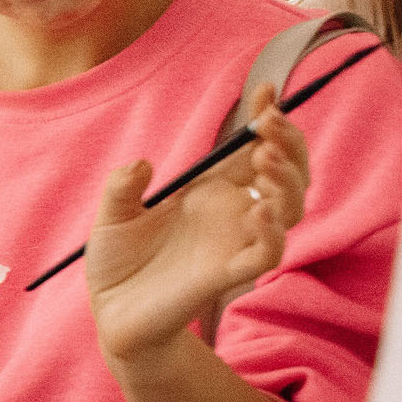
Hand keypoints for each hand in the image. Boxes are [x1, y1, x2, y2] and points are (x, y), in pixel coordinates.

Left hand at [85, 87, 308, 366]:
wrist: (113, 311)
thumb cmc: (118, 261)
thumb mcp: (111, 215)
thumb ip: (121, 187)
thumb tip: (140, 164)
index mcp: (209, 190)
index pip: (250, 149)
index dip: (264, 120)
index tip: (264, 90)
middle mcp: (232, 211)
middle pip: (285, 171)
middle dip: (287, 144)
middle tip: (269, 123)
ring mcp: (236, 241)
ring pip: (290, 207)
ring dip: (287, 179)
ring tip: (265, 160)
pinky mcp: (231, 272)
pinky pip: (268, 251)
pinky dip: (272, 231)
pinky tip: (257, 210)